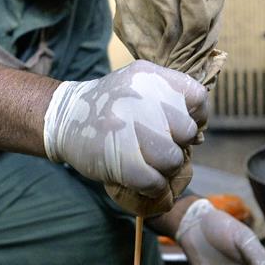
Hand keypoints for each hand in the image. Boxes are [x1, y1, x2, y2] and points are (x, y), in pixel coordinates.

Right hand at [43, 61, 207, 213]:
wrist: (63, 118)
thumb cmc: (109, 108)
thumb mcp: (138, 87)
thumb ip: (171, 103)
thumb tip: (201, 137)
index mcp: (149, 77)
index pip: (197, 97)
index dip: (197, 117)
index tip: (180, 128)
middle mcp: (140, 98)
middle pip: (187, 132)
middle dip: (179, 146)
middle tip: (161, 149)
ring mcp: (127, 128)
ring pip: (173, 160)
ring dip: (166, 169)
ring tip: (151, 166)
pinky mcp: (119, 159)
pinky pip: (154, 181)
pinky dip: (154, 188)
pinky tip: (144, 182)